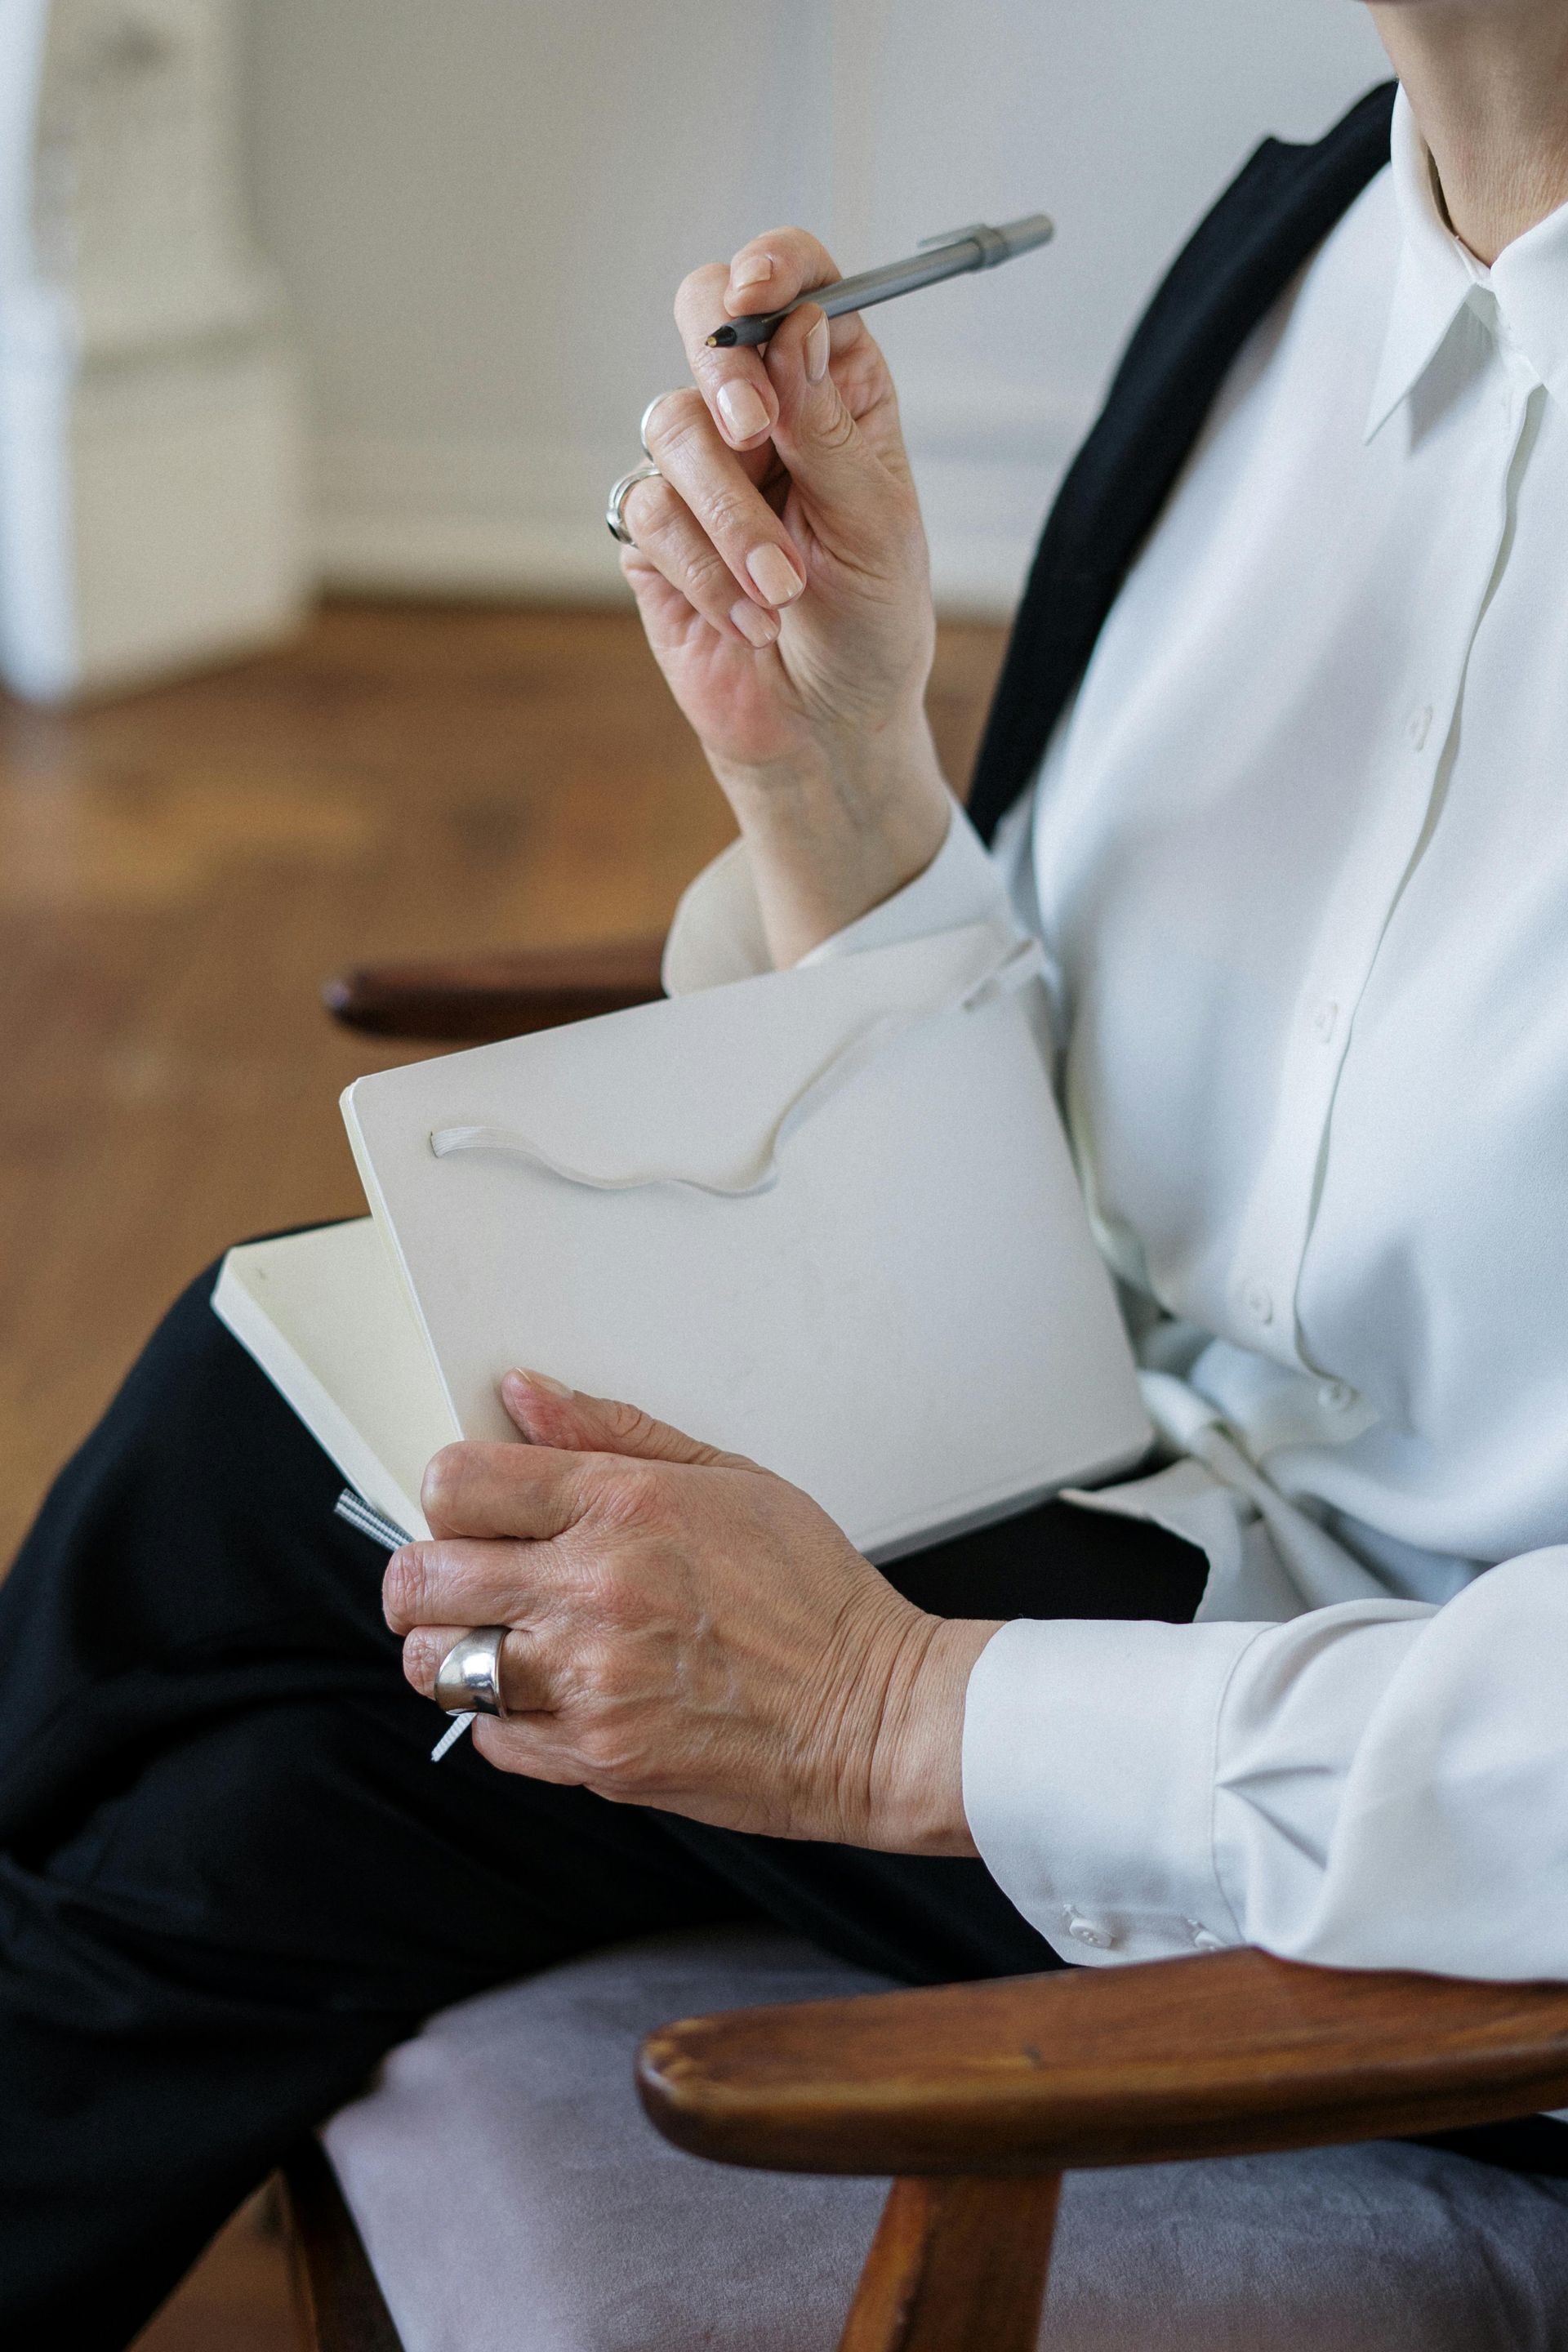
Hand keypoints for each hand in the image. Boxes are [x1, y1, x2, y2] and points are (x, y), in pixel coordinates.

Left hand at [384, 1372, 998, 1853]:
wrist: (873, 1715)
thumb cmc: (813, 1596)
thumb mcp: (728, 1478)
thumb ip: (612, 1431)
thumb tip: (525, 1396)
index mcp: (624, 1507)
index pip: (457, 1483)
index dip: (451, 1492)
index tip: (475, 1508)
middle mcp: (594, 1593)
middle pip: (420, 1577)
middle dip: (429, 1573)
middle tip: (468, 1578)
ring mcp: (589, 1683)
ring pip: (436, 1664)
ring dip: (451, 1649)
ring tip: (499, 1639)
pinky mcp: (595, 1759)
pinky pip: (489, 1736)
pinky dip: (503, 1716)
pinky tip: (550, 1693)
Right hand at [621, 229, 951, 961]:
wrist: (824, 729)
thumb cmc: (871, 626)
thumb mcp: (876, 526)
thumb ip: (828, 428)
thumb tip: (797, 329)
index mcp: (835, 387)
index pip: (800, 284)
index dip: (774, 266)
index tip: (762, 289)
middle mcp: (763, 411)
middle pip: (704, 316)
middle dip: (723, 367)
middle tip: (753, 427)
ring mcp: (700, 468)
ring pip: (674, 427)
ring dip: (731, 517)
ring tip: (781, 591)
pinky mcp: (654, 532)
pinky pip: (652, 513)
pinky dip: (702, 571)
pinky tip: (746, 619)